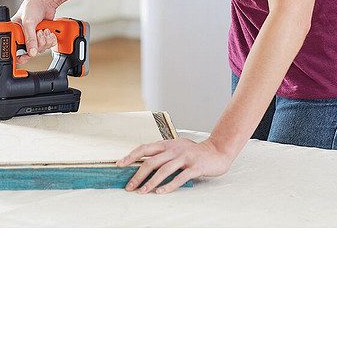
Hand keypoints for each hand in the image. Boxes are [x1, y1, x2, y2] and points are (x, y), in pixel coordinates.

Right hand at [12, 0, 59, 64]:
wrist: (47, 0)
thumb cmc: (32, 5)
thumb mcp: (28, 22)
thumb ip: (29, 38)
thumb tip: (31, 52)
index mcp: (14, 32)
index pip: (15, 50)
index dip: (21, 55)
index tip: (27, 55)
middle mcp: (23, 36)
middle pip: (30, 52)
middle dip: (37, 44)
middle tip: (38, 34)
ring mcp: (34, 37)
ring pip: (40, 49)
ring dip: (45, 40)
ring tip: (44, 30)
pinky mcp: (43, 36)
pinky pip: (48, 45)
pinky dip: (50, 39)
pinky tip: (49, 31)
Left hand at [116, 137, 232, 193]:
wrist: (217, 151)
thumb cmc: (193, 152)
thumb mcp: (176, 148)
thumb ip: (163, 154)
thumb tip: (143, 165)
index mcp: (167, 144)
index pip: (145, 148)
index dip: (131, 156)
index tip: (119, 164)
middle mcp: (174, 149)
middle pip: (151, 162)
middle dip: (138, 175)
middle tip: (129, 187)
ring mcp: (185, 157)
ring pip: (163, 170)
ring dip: (150, 182)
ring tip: (142, 192)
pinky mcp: (195, 167)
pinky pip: (180, 177)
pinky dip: (169, 185)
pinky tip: (160, 192)